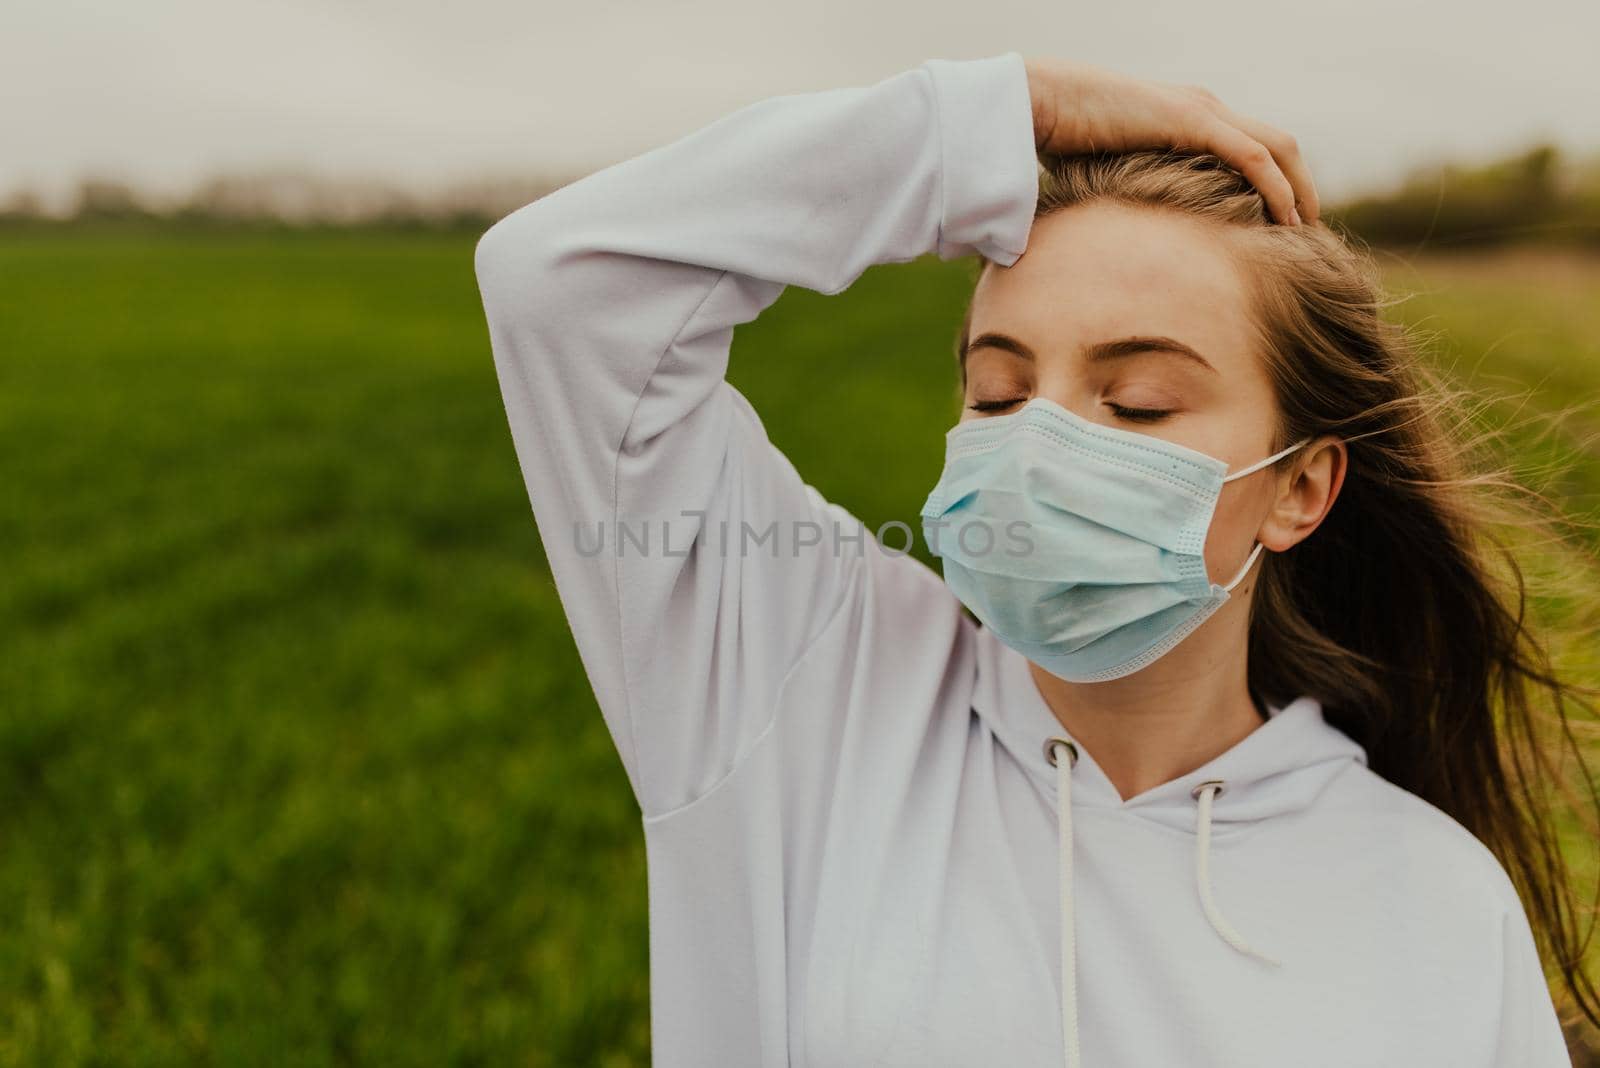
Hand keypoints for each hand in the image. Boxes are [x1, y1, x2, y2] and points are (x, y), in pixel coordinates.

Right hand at [1023, 57, 1318, 225]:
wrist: (1039, 103)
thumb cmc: (1056, 139)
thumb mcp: (1102, 173)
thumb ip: (1122, 195)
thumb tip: (1107, 242)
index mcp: (1186, 118)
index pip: (1249, 147)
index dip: (1272, 182)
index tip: (1278, 224)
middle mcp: (1204, 109)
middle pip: (1277, 144)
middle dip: (1300, 186)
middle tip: (1307, 230)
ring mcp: (1202, 111)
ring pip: (1277, 147)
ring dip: (1299, 189)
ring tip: (1306, 231)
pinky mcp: (1192, 120)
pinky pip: (1252, 156)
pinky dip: (1276, 188)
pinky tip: (1286, 220)